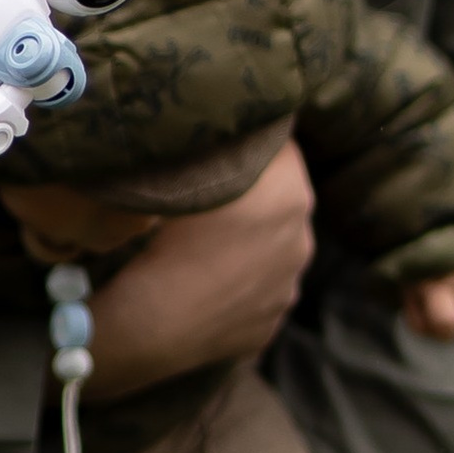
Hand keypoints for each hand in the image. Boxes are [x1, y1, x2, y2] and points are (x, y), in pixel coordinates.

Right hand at [68, 141, 317, 398]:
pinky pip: (258, 290)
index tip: (222, 145)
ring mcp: (289, 286)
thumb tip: (218, 125)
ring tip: (204, 245)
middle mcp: (303, 239)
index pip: (280, 147)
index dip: (250, 142)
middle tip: (210, 194)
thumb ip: (210, 148)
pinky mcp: (271, 322)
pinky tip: (205, 283)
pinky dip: (238, 284)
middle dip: (255, 194)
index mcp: (290, 194)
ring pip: (273, 247)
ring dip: (250, 241)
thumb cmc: (162, 240)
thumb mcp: (182, 176)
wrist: (151, 327)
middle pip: (281, 198)